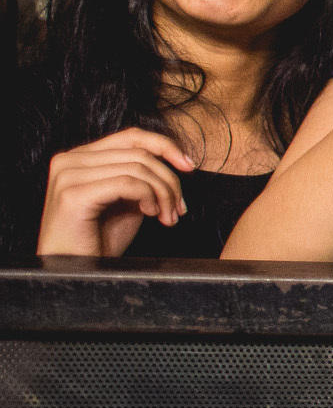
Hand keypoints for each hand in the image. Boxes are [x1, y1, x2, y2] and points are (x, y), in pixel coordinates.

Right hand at [37, 128, 194, 256]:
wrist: (74, 270)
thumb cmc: (98, 239)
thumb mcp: (126, 200)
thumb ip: (140, 177)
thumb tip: (173, 160)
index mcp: (80, 157)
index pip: (131, 136)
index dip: (166, 146)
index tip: (189, 166)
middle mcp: (70, 160)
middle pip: (139, 153)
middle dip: (169, 181)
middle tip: (179, 209)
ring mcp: (68, 175)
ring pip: (137, 167)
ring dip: (164, 194)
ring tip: (168, 217)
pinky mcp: (73, 194)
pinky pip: (127, 183)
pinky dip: (149, 197)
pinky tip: (152, 215)